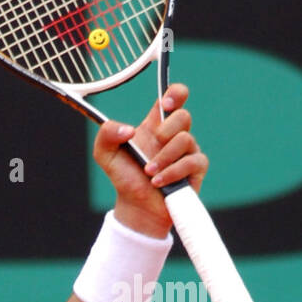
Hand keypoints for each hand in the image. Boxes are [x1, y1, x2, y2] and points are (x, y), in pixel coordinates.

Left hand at [93, 83, 207, 238]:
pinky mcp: (197, 167)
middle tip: (152, 145)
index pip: (174, 98)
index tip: (166, 104)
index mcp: (156, 125)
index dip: (175, 94)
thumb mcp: (105, 154)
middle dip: (166, 130)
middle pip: (183, 116)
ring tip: (149, 173)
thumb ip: (107, 134)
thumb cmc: (125, 177)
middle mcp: (174, 135)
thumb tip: (128, 130)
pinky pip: (191, 162)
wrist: (137, 207)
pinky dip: (171, 173)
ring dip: (163, 158)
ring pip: (185, 140)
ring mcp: (188, 151)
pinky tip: (157, 182)